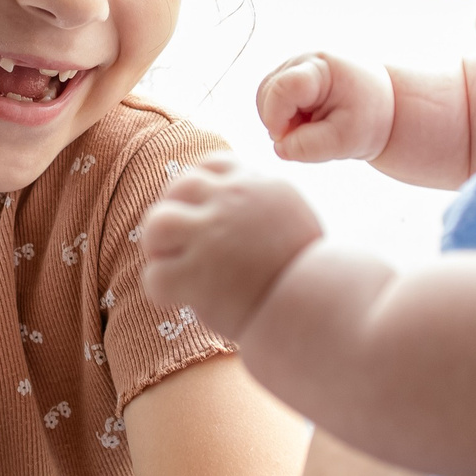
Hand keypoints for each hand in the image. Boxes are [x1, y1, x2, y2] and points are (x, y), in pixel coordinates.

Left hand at [137, 153, 325, 335]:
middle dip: (176, 213)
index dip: (200, 191)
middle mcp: (234, 201)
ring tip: (172, 265)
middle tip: (182, 245)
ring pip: (158, 221)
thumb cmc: (311, 278)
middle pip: (180, 186)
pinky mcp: (197, 273)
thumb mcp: (295, 224)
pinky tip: (180, 299)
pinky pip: (155, 275)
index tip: (203, 215)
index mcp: (262, 186)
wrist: (320, 309)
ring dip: (159, 244)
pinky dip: (161, 289)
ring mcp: (213, 234)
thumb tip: (234, 216)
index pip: (213, 166)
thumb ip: (263, 210)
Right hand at [256, 54, 393, 163]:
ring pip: (265, 99)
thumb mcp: (345, 140)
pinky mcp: (288, 78)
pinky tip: (308, 123)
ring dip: (282, 122)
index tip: (288, 139)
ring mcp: (293, 68)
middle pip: (267, 94)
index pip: (281, 89)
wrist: (382, 106)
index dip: (276, 118)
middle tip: (310, 136)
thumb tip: (279, 148)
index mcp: (321, 68)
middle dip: (279, 123)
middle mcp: (302, 61)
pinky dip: (284, 119)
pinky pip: (271, 102)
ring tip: (313, 129)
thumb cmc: (369, 119)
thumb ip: (309, 147)